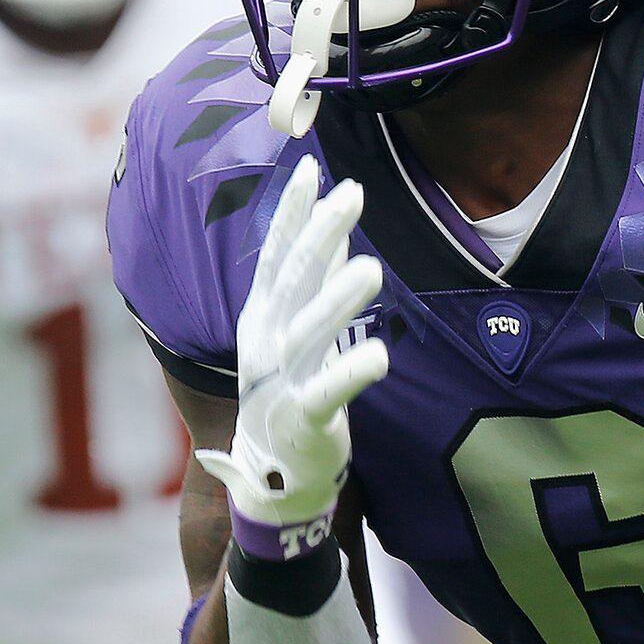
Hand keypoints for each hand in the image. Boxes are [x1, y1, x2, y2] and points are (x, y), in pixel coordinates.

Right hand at [195, 156, 388, 553]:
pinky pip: (328, 393)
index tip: (311, 167)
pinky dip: (351, 374)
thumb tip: (338, 227)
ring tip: (372, 267)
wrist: (272, 475)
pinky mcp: (302, 418)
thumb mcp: (298, 332)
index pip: (277, 254)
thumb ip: (317, 282)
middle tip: (351, 195)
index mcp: (262, 316)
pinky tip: (381, 357)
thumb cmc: (291, 393)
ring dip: (338, 299)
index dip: (293, 212)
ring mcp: (280, 380)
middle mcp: (266, 341)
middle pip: (293, 280)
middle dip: (320, 235)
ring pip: (309, 331)